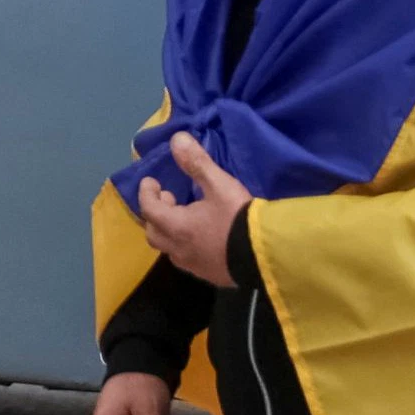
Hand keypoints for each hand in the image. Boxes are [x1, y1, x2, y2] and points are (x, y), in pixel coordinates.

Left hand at [134, 131, 250, 288]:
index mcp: (175, 226)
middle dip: (156, 213)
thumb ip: (197, 163)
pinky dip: (185, 244)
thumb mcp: (220, 185)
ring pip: (169, 248)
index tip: (151, 181)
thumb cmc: (239, 219)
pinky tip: (202, 237)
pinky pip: (187, 259)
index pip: (148, 208)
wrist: (268, 255)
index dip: (146, 193)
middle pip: (153, 232)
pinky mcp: (209, 275)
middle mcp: (178, 249)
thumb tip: (176, 139)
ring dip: (170, 230)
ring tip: (186, 216)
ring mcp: (193, 265)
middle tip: (170, 199)